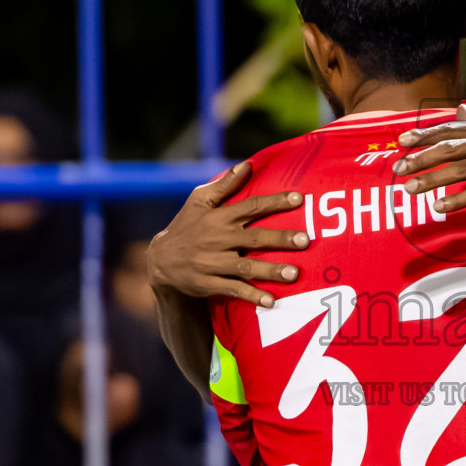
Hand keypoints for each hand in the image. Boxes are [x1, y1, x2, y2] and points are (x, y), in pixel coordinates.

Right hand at [147, 161, 308, 308]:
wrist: (159, 261)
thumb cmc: (187, 226)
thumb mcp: (198, 201)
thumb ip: (224, 185)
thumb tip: (247, 164)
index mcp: (218, 217)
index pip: (251, 206)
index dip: (275, 202)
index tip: (299, 199)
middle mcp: (217, 239)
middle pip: (253, 238)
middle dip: (280, 239)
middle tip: (305, 240)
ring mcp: (213, 263)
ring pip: (245, 267)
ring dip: (270, 270)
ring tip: (294, 274)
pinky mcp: (209, 283)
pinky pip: (233, 290)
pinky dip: (251, 295)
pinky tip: (271, 301)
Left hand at [393, 105, 465, 213]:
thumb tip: (460, 111)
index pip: (453, 129)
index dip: (426, 134)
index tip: (403, 141)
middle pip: (451, 147)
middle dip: (421, 157)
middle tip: (398, 167)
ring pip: (460, 169)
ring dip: (432, 180)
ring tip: (410, 189)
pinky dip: (457, 199)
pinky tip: (439, 206)